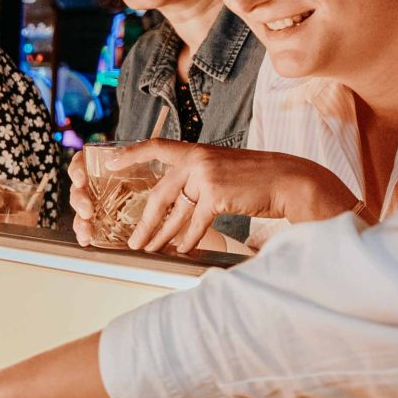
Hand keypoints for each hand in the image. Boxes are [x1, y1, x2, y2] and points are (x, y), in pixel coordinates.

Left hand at [76, 140, 356, 254]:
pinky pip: (196, 223)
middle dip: (146, 221)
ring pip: (175, 212)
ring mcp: (206, 176)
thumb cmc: (256, 178)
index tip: (110, 161)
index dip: (131, 153)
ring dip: (161, 235)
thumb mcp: (223, 169)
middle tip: (134, 240)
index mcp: (197, 151)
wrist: (288, 179)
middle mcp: (198, 160)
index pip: (157, 147)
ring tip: (150, 250)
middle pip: (160, 194)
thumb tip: (177, 205)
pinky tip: (182, 251)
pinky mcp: (217, 195)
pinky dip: (188, 239)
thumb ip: (198, 179)